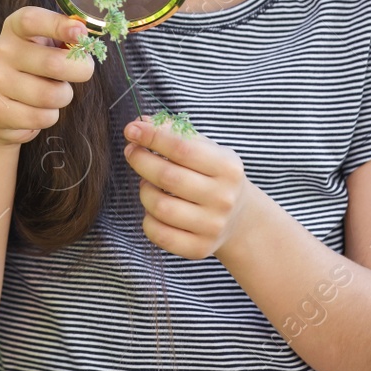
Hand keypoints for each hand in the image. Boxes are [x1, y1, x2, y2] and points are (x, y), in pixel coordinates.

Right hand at [0, 7, 95, 145]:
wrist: (1, 109)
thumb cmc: (35, 71)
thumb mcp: (47, 46)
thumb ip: (66, 38)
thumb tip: (83, 34)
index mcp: (14, 28)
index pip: (32, 21)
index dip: (58, 25)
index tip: (80, 32)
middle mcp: (1, 51)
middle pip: (52, 63)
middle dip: (80, 70)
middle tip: (83, 71)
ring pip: (51, 95)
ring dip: (63, 96)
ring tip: (54, 93)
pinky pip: (42, 117)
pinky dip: (50, 116)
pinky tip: (38, 110)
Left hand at [122, 114, 257, 259]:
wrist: (239, 218)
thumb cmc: (213, 176)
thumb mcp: (205, 150)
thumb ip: (174, 133)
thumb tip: (139, 123)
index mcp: (228, 168)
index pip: (182, 148)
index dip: (152, 137)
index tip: (130, 129)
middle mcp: (223, 198)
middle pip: (167, 177)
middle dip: (141, 160)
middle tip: (131, 152)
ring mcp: (212, 226)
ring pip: (160, 206)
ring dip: (145, 191)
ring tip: (148, 184)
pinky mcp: (199, 248)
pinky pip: (159, 233)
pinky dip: (148, 219)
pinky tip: (154, 209)